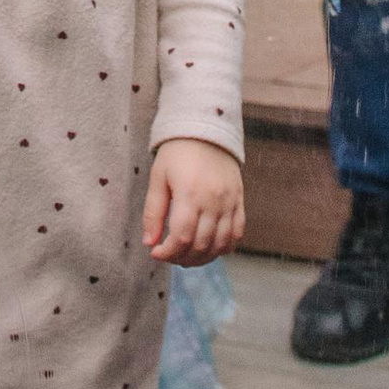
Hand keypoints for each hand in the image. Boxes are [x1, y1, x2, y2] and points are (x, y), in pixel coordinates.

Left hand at [144, 138, 245, 265]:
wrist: (206, 130)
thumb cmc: (177, 153)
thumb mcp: (158, 178)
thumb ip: (153, 212)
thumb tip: (149, 242)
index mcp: (190, 193)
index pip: (182, 237)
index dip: (168, 252)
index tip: (156, 253)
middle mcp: (213, 200)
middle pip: (201, 245)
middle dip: (182, 258)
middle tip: (169, 256)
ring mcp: (230, 202)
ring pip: (220, 244)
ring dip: (202, 258)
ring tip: (186, 256)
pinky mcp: (239, 201)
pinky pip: (237, 234)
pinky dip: (224, 247)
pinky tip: (209, 249)